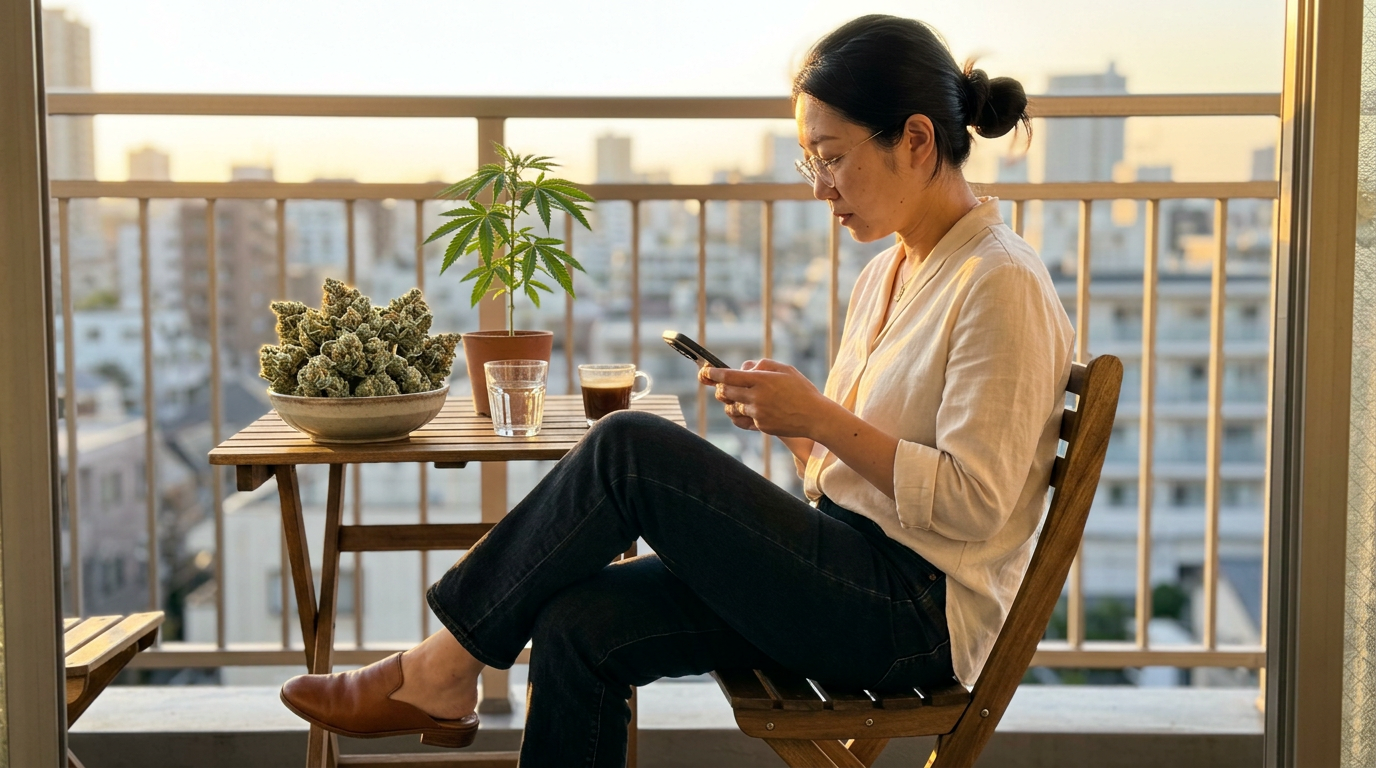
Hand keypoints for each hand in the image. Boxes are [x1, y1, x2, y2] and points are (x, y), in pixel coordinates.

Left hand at [704, 359, 829, 438]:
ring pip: (731, 408)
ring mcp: (758, 414)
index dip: (713, 374)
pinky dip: (740, 414)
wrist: (815, 416)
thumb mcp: (785, 369)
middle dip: (720, 388)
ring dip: (729, 402)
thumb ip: (762, 365)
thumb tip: (742, 369)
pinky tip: (744, 410)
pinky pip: (742, 420)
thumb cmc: (801, 390)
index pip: (729, 376)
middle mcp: (757, 397)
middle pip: (725, 392)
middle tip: (720, 385)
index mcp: (762, 380)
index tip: (704, 371)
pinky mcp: (761, 426)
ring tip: (736, 398)